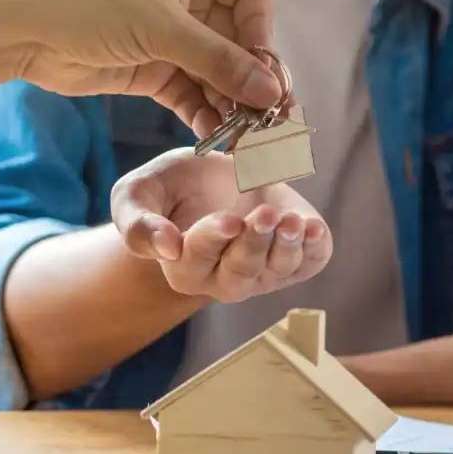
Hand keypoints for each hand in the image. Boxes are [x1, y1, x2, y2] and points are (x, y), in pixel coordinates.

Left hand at [0, 0, 280, 132]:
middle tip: (271, 117)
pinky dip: (206, 114)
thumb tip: (271, 90)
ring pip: (218, 72)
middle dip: (254, 79)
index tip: (261, 68)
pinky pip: (193, 93)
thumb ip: (220, 61)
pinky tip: (217, 139)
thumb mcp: (162, 29)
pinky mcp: (153, 69)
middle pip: (240, 40)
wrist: (18, 29)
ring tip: (247, 138)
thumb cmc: (87, 4)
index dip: (262, 32)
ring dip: (233, 104)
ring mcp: (171, 35)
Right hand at [110, 148, 332, 302]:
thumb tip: (166, 249)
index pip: (197, 258)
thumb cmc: (172, 187)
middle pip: (240, 272)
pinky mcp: (296, 257)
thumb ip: (138, 222)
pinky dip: (315, 247)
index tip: (229, 220)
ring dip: (287, 246)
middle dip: (254, 243)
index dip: (214, 239)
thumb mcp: (138, 193)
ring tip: (292, 221)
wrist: (215, 175)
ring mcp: (263, 272)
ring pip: (276, 269)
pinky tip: (314, 227)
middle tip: (264, 214)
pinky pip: (309, 262)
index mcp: (184, 267)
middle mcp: (224, 278)